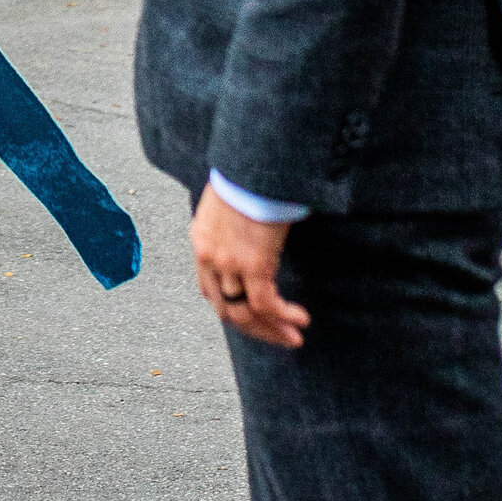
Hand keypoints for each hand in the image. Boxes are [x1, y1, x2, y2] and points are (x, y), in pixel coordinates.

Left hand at [190, 185, 310, 348]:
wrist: (254, 162)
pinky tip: (301, 320)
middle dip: (254, 329)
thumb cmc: (249, 173)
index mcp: (200, 241)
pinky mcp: (253, 264)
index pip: (210, 289)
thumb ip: (236, 222)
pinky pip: (265, 304)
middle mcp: (209, 257)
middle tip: (278, 338)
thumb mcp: (230, 200)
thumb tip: (255, 229)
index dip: (232, 308)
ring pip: (245, 313)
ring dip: (272, 329)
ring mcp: (229, 264)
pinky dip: (283, 317)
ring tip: (294, 338)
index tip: (255, 316)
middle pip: (226, 309)